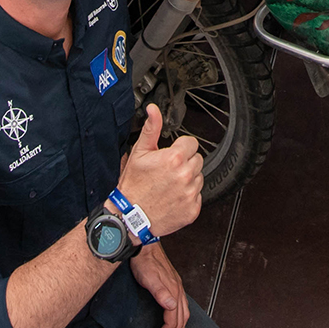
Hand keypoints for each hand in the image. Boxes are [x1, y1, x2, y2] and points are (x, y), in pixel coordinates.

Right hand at [116, 103, 201, 236]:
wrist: (129, 217)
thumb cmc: (133, 186)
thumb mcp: (139, 153)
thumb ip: (152, 128)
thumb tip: (153, 110)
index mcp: (174, 158)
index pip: (191, 143)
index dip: (180, 148)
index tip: (171, 155)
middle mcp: (185, 175)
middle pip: (197, 160)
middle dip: (185, 163)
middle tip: (168, 171)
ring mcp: (190, 194)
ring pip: (199, 178)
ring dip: (188, 179)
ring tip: (169, 185)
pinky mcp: (193, 209)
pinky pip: (198, 196)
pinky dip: (188, 196)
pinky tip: (173, 197)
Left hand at [131, 245, 190, 327]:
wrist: (144, 245)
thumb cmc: (144, 262)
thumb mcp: (150, 278)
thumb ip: (160, 292)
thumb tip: (171, 306)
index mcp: (173, 292)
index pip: (173, 321)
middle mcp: (178, 291)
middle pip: (179, 322)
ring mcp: (177, 288)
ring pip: (183, 315)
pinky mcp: (173, 286)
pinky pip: (182, 308)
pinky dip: (180, 320)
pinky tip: (177, 322)